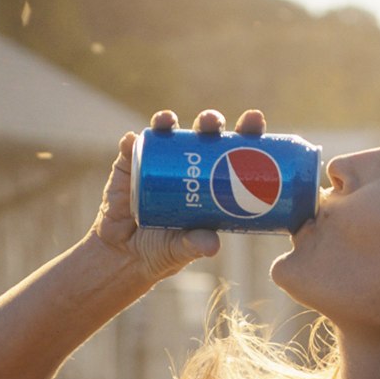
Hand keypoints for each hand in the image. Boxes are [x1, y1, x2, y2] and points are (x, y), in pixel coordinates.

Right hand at [92, 108, 267, 280]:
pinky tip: (132, 139)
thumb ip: (195, 245)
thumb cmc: (163, 250)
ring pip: (166, 134)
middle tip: (212, 123)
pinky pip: (130, 149)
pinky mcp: (128, 167)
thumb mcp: (182, 249)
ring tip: (168, 121)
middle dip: (210, 122)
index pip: (234, 151)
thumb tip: (212, 245)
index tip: (254, 121)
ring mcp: (156, 163)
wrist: (125, 256)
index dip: (245, 133)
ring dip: (168, 122)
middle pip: (202, 135)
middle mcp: (186, 165)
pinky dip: (130, 142)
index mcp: (211, 180)